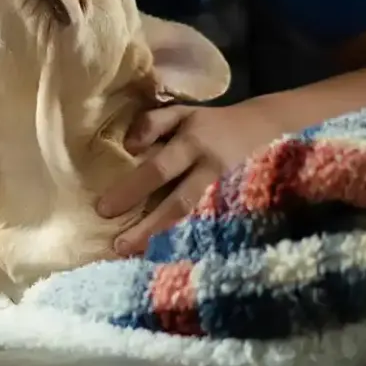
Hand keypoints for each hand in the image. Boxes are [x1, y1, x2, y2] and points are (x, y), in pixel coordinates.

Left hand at [95, 102, 288, 255]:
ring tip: (134, 254)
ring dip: (162, 238)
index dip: (132, 190)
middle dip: (146, 227)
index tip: (104, 208)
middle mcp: (208, 170)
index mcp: (192, 144)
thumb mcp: (180, 112)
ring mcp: (223, 191)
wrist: (260, 128)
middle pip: (177, 204)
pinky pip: (203, 225)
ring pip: (192, 220)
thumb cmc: (210, 122)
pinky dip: (181, 239)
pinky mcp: (231, 204)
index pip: (158, 170)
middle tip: (118, 245)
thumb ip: (151, 124)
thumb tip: (128, 148)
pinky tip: (160, 252)